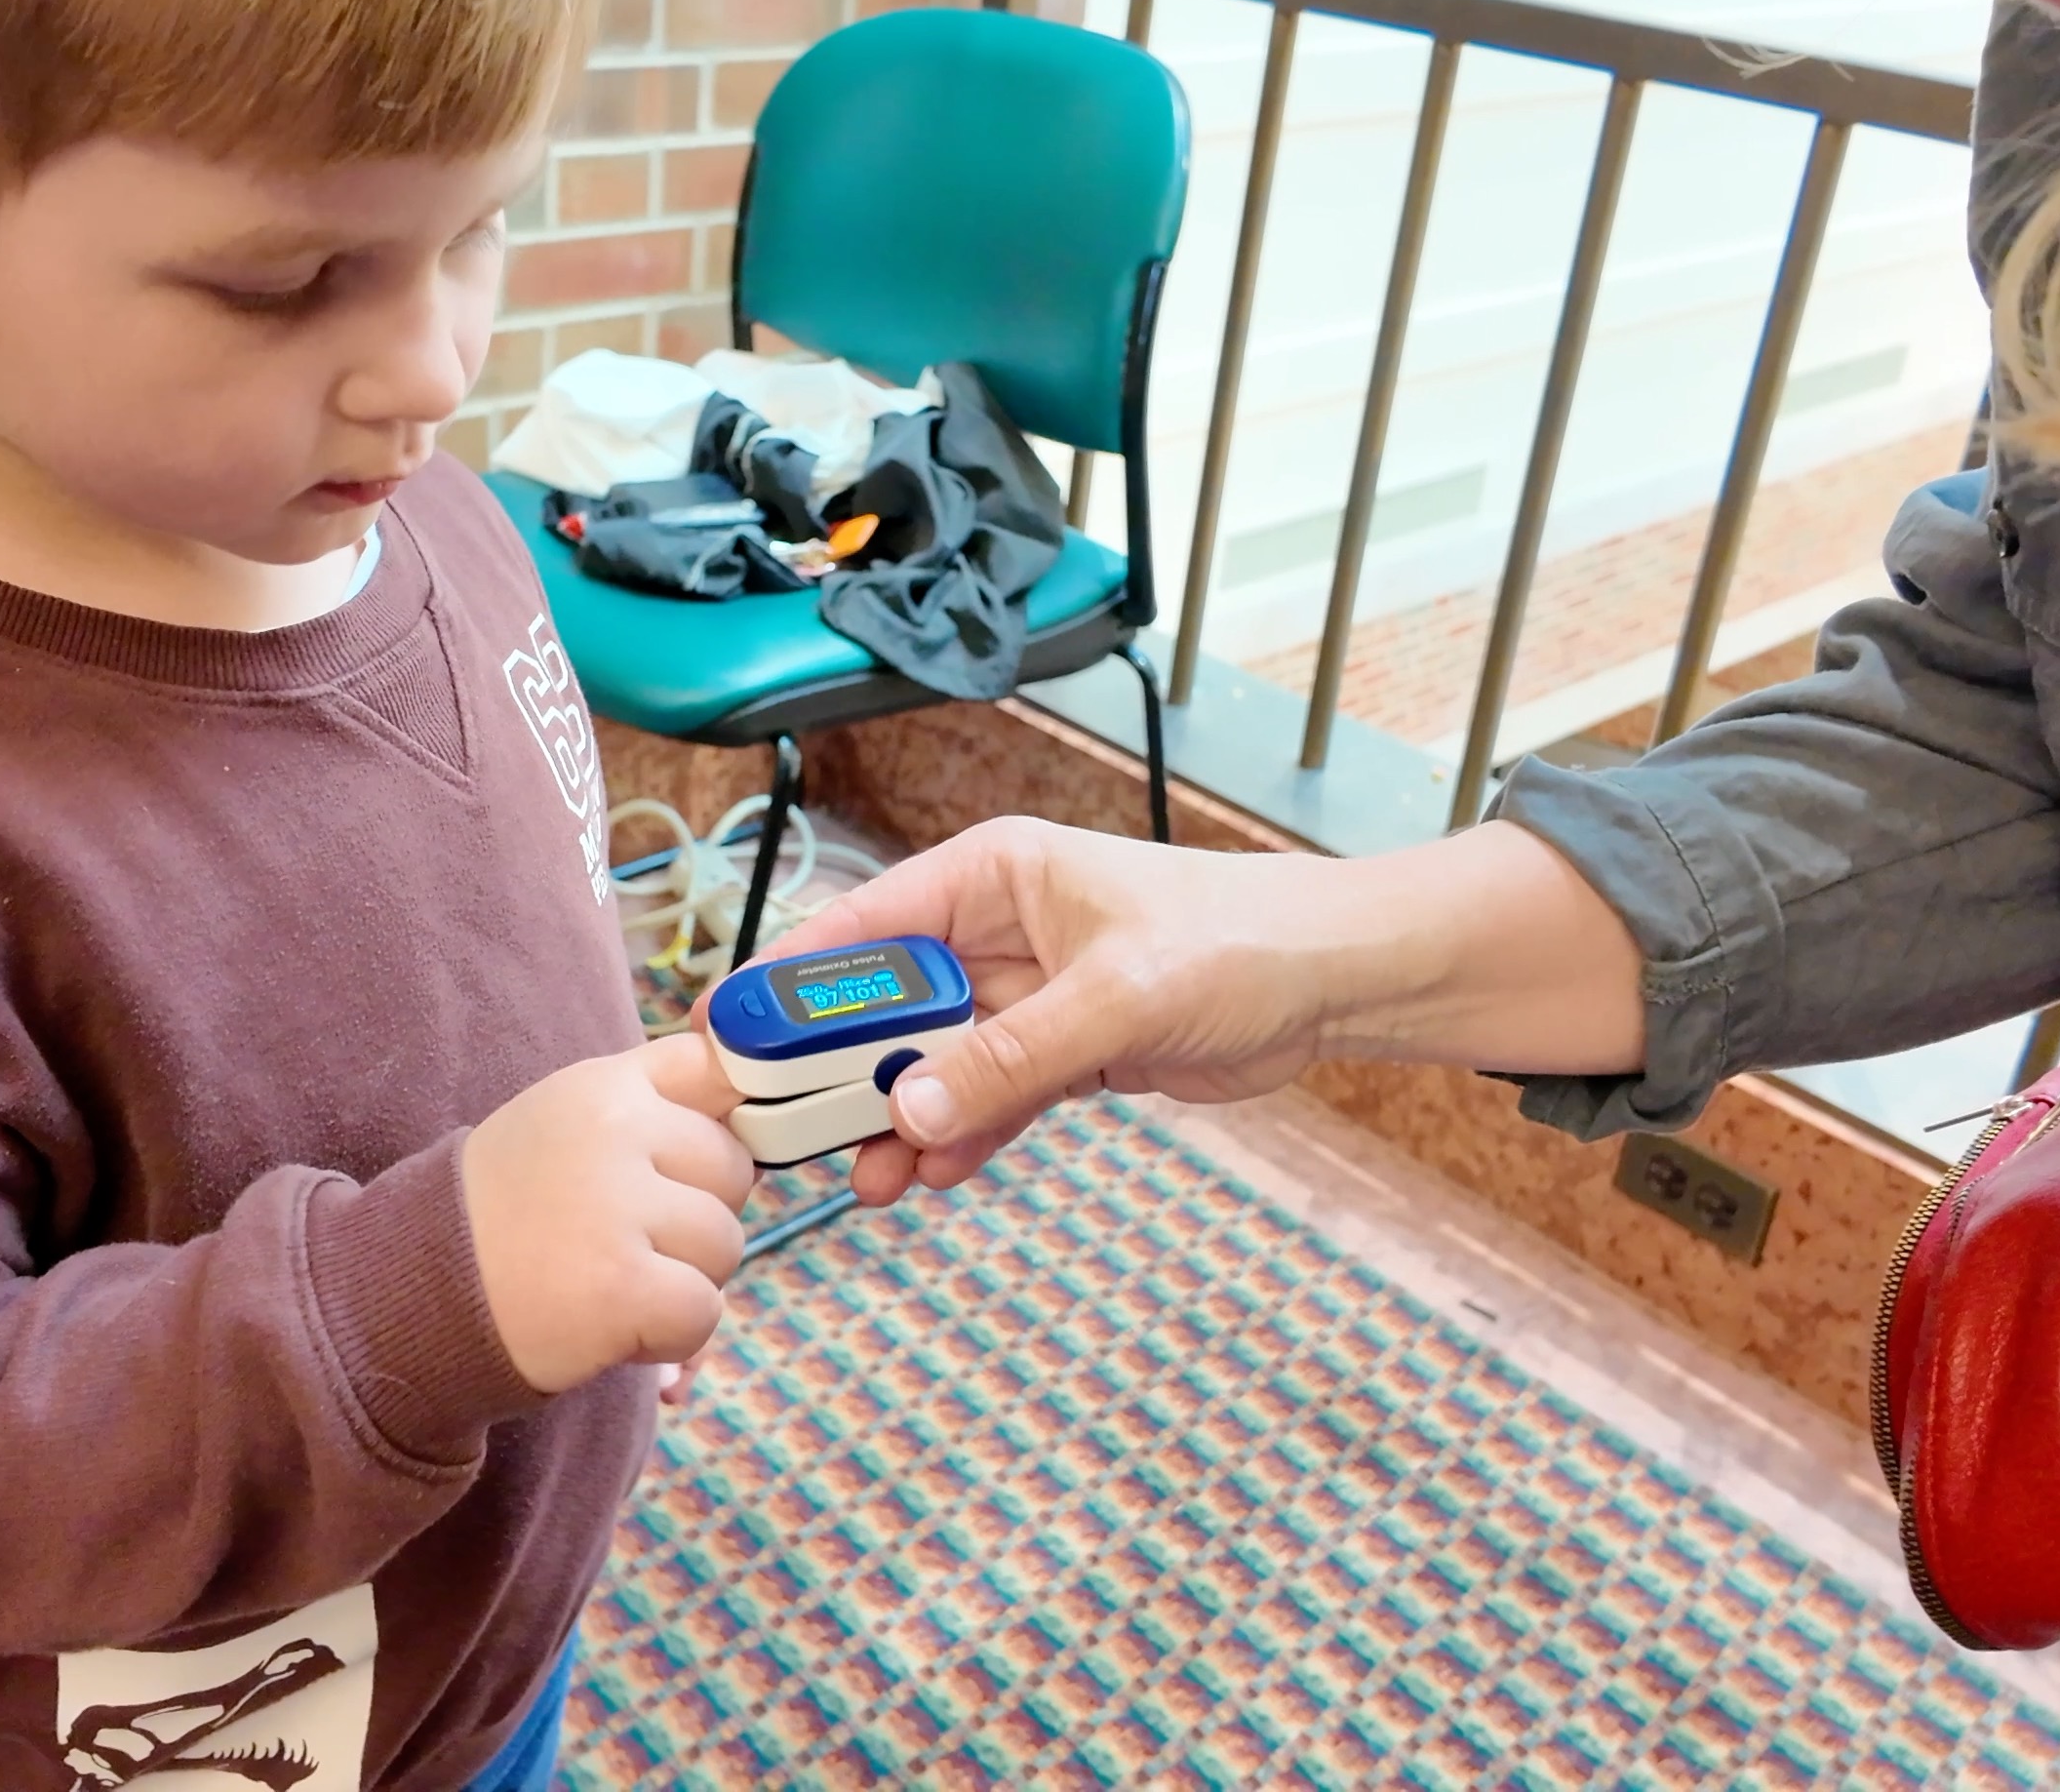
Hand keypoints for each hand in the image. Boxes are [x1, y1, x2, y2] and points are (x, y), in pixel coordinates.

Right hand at [464, 1035, 754, 1395]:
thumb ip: (649, 1109)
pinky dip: (671, 1337)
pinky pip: (704, 1311)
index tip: (700, 1162)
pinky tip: (616, 1328)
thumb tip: (752, 1101)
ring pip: (726, 1244)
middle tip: (627, 1242)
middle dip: (697, 1217)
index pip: (717, 1068)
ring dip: (683, 1280)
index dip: (729, 1119)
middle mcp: (614, 1131)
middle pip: (733, 1170)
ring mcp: (617, 1207)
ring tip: (612, 1282)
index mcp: (603, 1086)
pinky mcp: (623, 1285)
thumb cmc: (501, 1219)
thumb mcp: (564, 1128)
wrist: (412, 1298)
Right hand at [766, 818, 1645, 1206]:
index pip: (860, 928)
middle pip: (884, 1005)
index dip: (790, 985)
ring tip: (867, 1184)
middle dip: (841, 1073)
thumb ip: (1009, 1056)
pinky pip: (985, 1099)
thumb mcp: (1116, 997)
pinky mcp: (1059, 1053)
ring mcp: (1024, 996)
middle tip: (790, 1141)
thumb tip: (909, 1110)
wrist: (1330, 981)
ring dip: (898, 1121)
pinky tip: (931, 1176)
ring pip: (931, 1063)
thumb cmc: (1236, 942)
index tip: (730, 1043)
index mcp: (989, 875)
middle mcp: (993, 930)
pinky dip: (960, 1137)